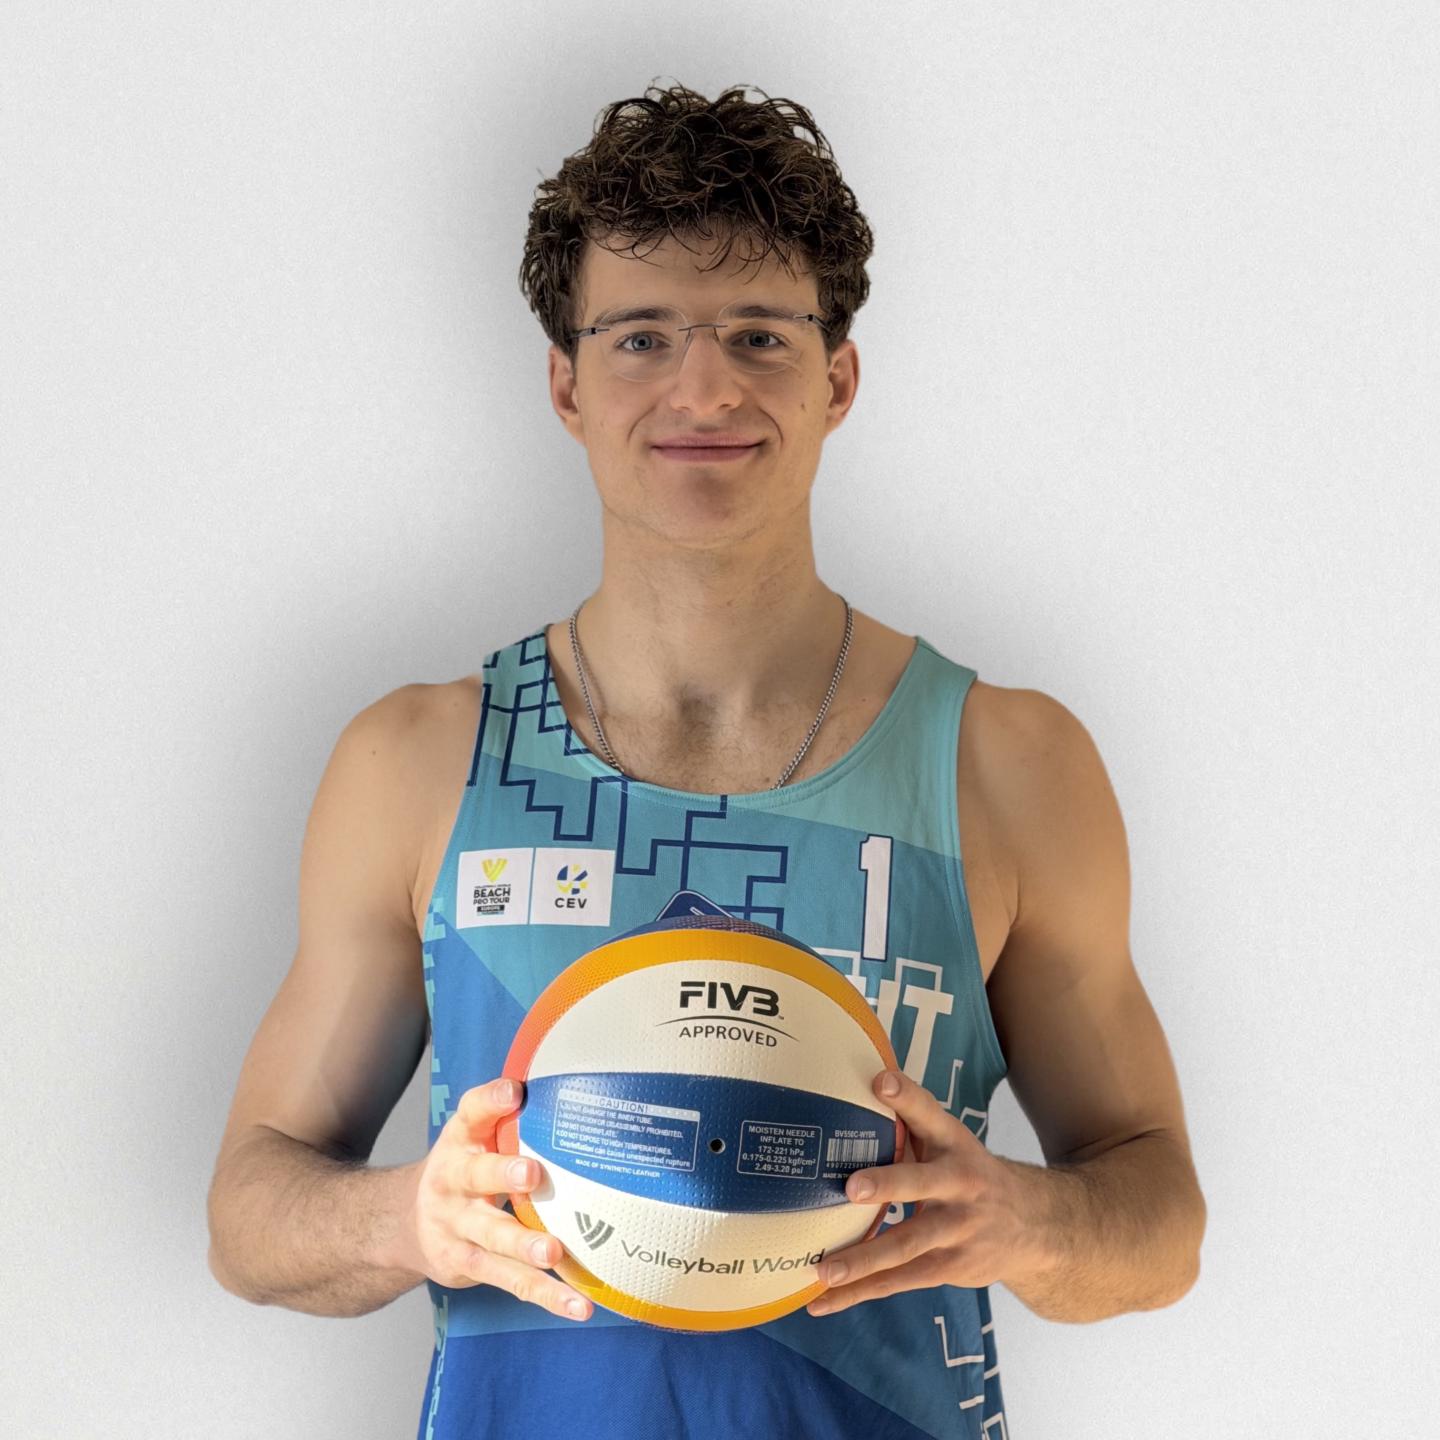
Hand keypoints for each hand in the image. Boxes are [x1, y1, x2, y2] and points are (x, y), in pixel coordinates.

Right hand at [401, 1077, 591, 1321]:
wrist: (403, 1223)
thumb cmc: (462, 1168)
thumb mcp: (473, 1134)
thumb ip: (506, 1115)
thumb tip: (559, 1084)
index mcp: (459, 1141)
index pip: (471, 1112)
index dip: (490, 1100)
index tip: (514, 1092)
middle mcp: (453, 1182)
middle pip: (476, 1177)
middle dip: (503, 1176)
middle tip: (532, 1175)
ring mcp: (458, 1228)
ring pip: (492, 1239)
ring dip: (523, 1247)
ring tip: (554, 1253)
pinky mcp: (469, 1267)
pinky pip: (511, 1282)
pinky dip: (547, 1295)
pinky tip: (580, 1305)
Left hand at [806, 1069, 1037, 1315]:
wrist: (1033, 1226)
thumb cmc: (968, 1174)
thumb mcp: (950, 1142)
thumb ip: (910, 1121)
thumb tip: (853, 1088)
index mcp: (954, 1144)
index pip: (930, 1114)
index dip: (907, 1097)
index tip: (881, 1082)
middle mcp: (959, 1185)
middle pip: (921, 1184)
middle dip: (888, 1185)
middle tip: (852, 1187)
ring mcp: (956, 1231)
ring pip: (907, 1245)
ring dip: (864, 1258)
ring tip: (824, 1269)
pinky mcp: (948, 1268)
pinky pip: (899, 1281)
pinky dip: (860, 1292)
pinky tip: (823, 1299)